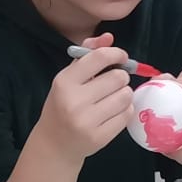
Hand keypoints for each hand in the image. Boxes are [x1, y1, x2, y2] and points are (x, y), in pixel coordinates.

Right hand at [36, 35, 132, 164]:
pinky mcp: (100, 137)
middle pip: (118, 77)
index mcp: (64, 82)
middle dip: (121, 77)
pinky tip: (114, 112)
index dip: (116, 53)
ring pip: (126, 96)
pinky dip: (125, 110)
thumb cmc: (62, 105)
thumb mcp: (68, 78)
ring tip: (114, 98)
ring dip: (124, 94)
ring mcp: (87, 121)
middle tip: (114, 83)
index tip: (121, 57)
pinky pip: (127, 115)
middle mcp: (74, 101)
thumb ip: (87, 55)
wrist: (55, 143)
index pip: (99, 58)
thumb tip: (108, 37)